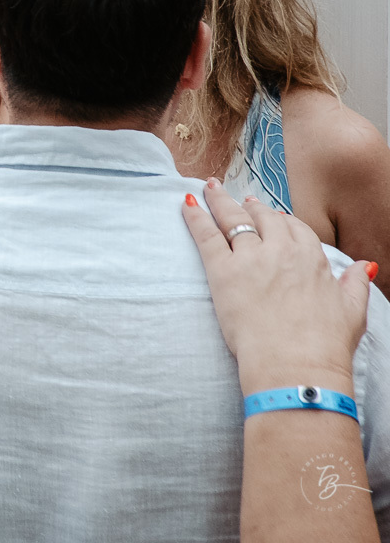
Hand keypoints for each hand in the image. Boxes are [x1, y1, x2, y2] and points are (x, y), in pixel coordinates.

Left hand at [183, 178, 371, 391]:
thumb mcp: (353, 309)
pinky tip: (187, 204)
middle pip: (262, 218)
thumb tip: (364, 266)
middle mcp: (281, 250)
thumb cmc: (324, 344)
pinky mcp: (223, 271)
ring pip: (233, 220)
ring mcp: (250, 258)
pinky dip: (195, 216)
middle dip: (250, 206)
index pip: (294, 227)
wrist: (295, 363)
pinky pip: (206, 234)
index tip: (271, 215)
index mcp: (311, 257)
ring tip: (210, 188)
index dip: (280, 220)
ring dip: (219, 201)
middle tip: (241, 200)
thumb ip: (355, 283)